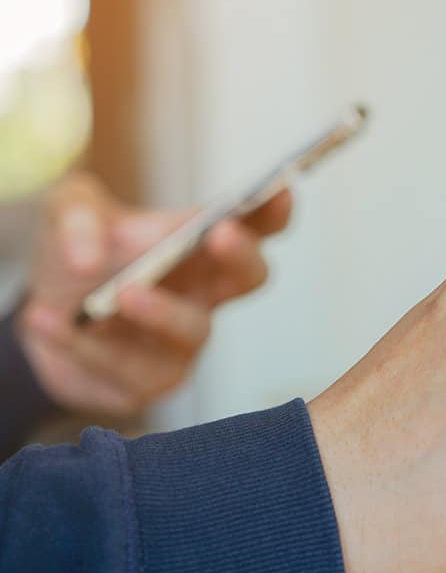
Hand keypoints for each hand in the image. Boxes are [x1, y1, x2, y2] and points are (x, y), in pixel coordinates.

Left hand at [16, 172, 291, 414]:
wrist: (38, 313)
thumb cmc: (78, 253)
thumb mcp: (67, 212)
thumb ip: (76, 216)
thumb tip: (87, 259)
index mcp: (201, 247)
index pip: (255, 226)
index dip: (274, 209)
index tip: (280, 188)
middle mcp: (206, 295)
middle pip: (250, 277)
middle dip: (242, 257)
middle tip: (219, 234)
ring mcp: (182, 344)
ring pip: (192, 330)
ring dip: (161, 312)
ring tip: (120, 293)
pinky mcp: (148, 384)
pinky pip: (124, 370)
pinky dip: (82, 345)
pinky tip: (45, 320)